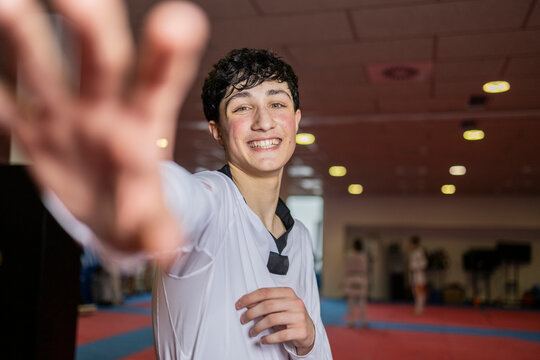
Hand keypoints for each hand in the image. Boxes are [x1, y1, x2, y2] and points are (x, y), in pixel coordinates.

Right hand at [0, 0, 208, 254]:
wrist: (111, 212)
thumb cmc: (137, 208)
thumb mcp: (151, 221)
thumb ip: (158, 230)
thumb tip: (168, 252)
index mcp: (141, 126)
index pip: (158, 83)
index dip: (168, 54)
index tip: (178, 19)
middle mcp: (102, 109)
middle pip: (100, 60)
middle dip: (90, 27)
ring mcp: (63, 117)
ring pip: (42, 66)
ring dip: (24, 34)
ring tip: (8, 2)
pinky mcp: (32, 133)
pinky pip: (4, 104)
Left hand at [236, 287, 315, 354]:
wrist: (308, 330)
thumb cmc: (290, 316)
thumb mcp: (279, 306)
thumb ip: (265, 302)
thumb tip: (246, 303)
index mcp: (288, 293)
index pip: (265, 292)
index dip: (249, 298)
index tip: (239, 305)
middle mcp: (295, 303)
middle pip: (267, 306)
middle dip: (251, 313)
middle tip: (243, 320)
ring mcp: (299, 317)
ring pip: (272, 320)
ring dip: (257, 327)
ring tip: (252, 332)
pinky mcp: (300, 331)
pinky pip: (280, 335)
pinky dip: (268, 338)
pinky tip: (263, 340)